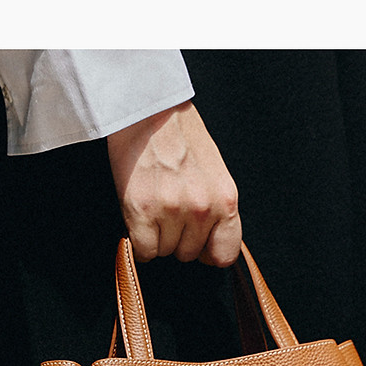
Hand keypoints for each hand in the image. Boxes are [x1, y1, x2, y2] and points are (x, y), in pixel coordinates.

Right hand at [106, 101, 241, 265]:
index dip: (208, 252)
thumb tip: (211, 242)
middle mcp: (203, 209)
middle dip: (178, 238)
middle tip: (169, 208)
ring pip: (165, 252)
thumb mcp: (215, 173)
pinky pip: (144, 250)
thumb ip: (217, 207)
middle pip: (189, 254)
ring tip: (155, 204)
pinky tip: (140, 218)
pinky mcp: (142, 212)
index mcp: (226, 200)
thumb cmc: (181, 137)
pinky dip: (139, 240)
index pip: (224, 254)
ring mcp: (172, 211)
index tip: (198, 244)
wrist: (149, 112)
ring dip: (157, 236)